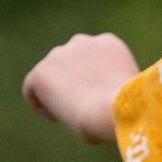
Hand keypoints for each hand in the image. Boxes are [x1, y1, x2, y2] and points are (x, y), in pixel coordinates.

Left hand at [22, 32, 139, 142]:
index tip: (97, 98)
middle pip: (69, 62)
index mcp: (108, 44)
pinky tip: (55, 118)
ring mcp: (58, 55)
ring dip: (56, 92)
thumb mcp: (126, 92)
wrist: (114, 109)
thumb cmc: (129, 109)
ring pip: (51, 75)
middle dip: (73, 82)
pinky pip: (32, 89)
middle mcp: (82, 42)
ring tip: (68, 114)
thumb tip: (99, 100)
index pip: (93, 58)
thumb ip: (111, 87)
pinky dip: (40, 104)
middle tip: (81, 106)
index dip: (93, 78)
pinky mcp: (41, 72)